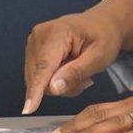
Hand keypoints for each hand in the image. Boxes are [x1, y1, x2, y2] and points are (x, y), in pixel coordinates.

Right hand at [22, 0, 132, 114]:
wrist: (102, 23)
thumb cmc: (104, 36)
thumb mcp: (99, 56)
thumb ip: (76, 72)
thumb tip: (53, 88)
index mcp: (57, 32)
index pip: (43, 67)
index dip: (35, 90)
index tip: (28, 108)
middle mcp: (39, 35)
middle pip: (40, 77)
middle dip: (61, 87)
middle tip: (86, 80)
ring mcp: (34, 42)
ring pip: (39, 80)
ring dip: (59, 85)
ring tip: (80, 73)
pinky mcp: (33, 50)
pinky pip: (39, 77)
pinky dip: (55, 80)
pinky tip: (70, 71)